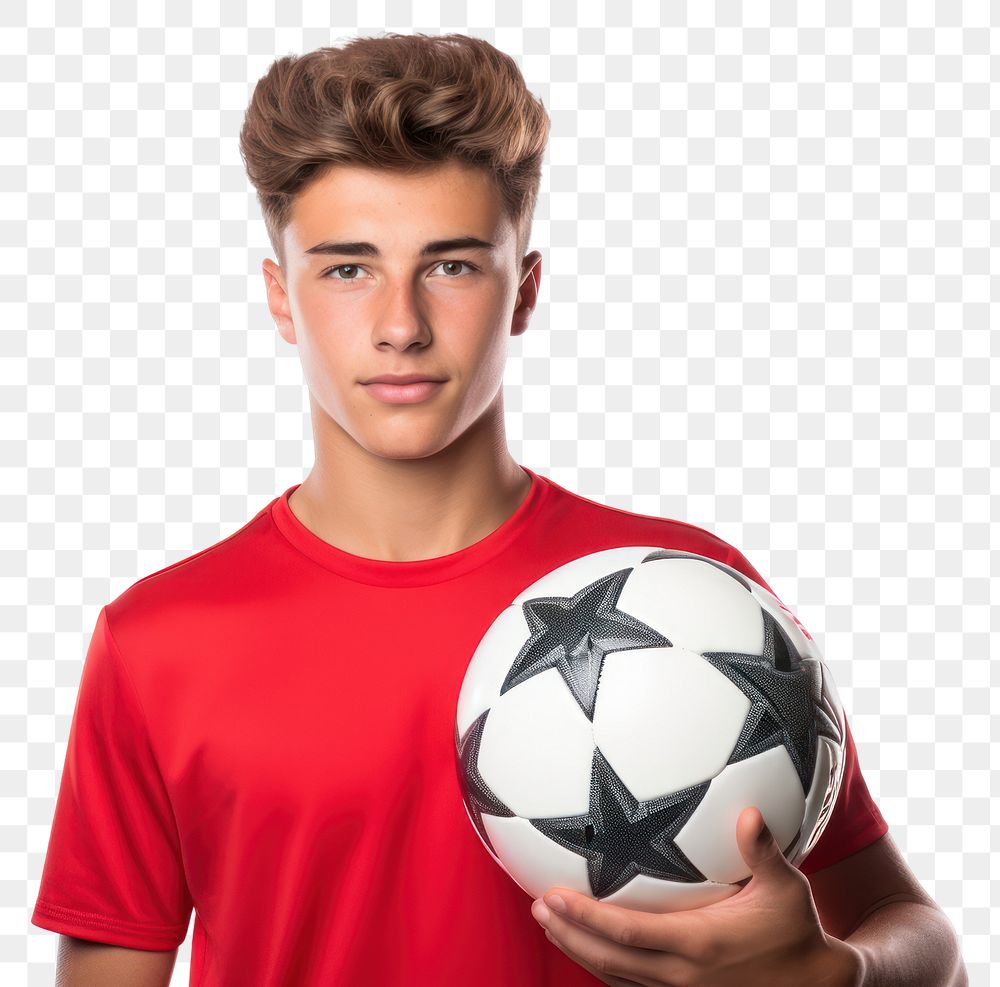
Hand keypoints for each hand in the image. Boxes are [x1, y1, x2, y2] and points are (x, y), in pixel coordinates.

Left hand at [530, 806, 863, 986]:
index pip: (627, 934)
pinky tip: (588, 945)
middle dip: (568, 933)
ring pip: (615, 976)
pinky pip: (632, 984)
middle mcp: (683, 974)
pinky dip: (604, 965)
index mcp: (698, 945)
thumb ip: (763, 850)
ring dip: (579, 950)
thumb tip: (751, 813)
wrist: (816, 985)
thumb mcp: (788, 888)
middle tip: (537, 907)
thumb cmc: (797, 930)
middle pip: (608, 959)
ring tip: (549, 922)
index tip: (553, 896)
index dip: (585, 918)